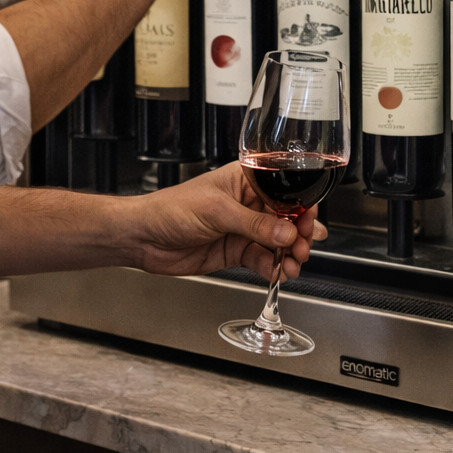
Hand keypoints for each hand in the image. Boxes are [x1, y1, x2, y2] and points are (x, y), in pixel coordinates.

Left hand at [123, 163, 326, 281]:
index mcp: (243, 181)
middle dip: (299, 233)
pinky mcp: (235, 251)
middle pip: (285, 218)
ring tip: (294, 263)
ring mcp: (242, 229)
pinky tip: (279, 271)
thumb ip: (253, 224)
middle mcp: (246, 204)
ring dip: (289, 253)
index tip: (309, 222)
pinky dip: (274, 267)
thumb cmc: (171, 209)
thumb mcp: (216, 211)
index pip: (282, 190)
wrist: (144, 238)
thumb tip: (285, 232)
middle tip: (303, 246)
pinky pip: (262, 259)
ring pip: (277, 241)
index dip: (299, 206)